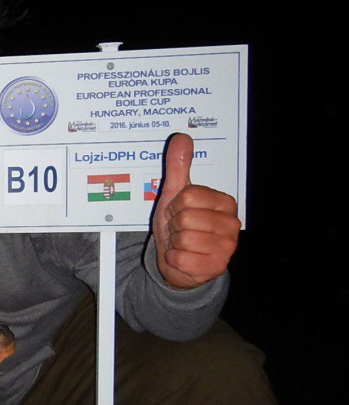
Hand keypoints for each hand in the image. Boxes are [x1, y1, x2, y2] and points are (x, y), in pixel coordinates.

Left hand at [151, 133, 239, 288]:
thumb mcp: (175, 194)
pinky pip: (181, 258)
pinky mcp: (216, 267)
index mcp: (225, 203)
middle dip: (173, 225)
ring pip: (183, 239)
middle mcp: (231, 224)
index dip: (174, 205)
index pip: (187, 197)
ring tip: (182, 243)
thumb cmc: (179, 225)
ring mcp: (227, 248)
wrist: (179, 260)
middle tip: (179, 229)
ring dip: (174, 242)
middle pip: (184, 217)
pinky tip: (183, 258)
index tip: (178, 211)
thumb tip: (181, 137)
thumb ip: (178, 166)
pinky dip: (174, 259)